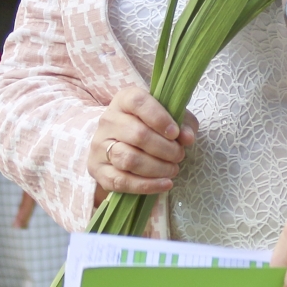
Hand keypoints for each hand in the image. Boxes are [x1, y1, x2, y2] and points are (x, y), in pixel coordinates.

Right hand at [87, 86, 196, 201]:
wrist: (118, 143)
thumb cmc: (149, 126)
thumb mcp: (168, 117)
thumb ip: (182, 122)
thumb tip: (188, 137)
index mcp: (123, 100)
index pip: (138, 102)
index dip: (159, 117)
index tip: (176, 133)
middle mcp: (108, 120)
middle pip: (137, 135)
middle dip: (165, 149)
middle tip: (179, 155)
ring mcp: (100, 146)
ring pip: (129, 159)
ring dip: (157, 167)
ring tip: (173, 169)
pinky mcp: (98, 170)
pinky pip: (122, 181)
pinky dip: (147, 185)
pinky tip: (165, 184)